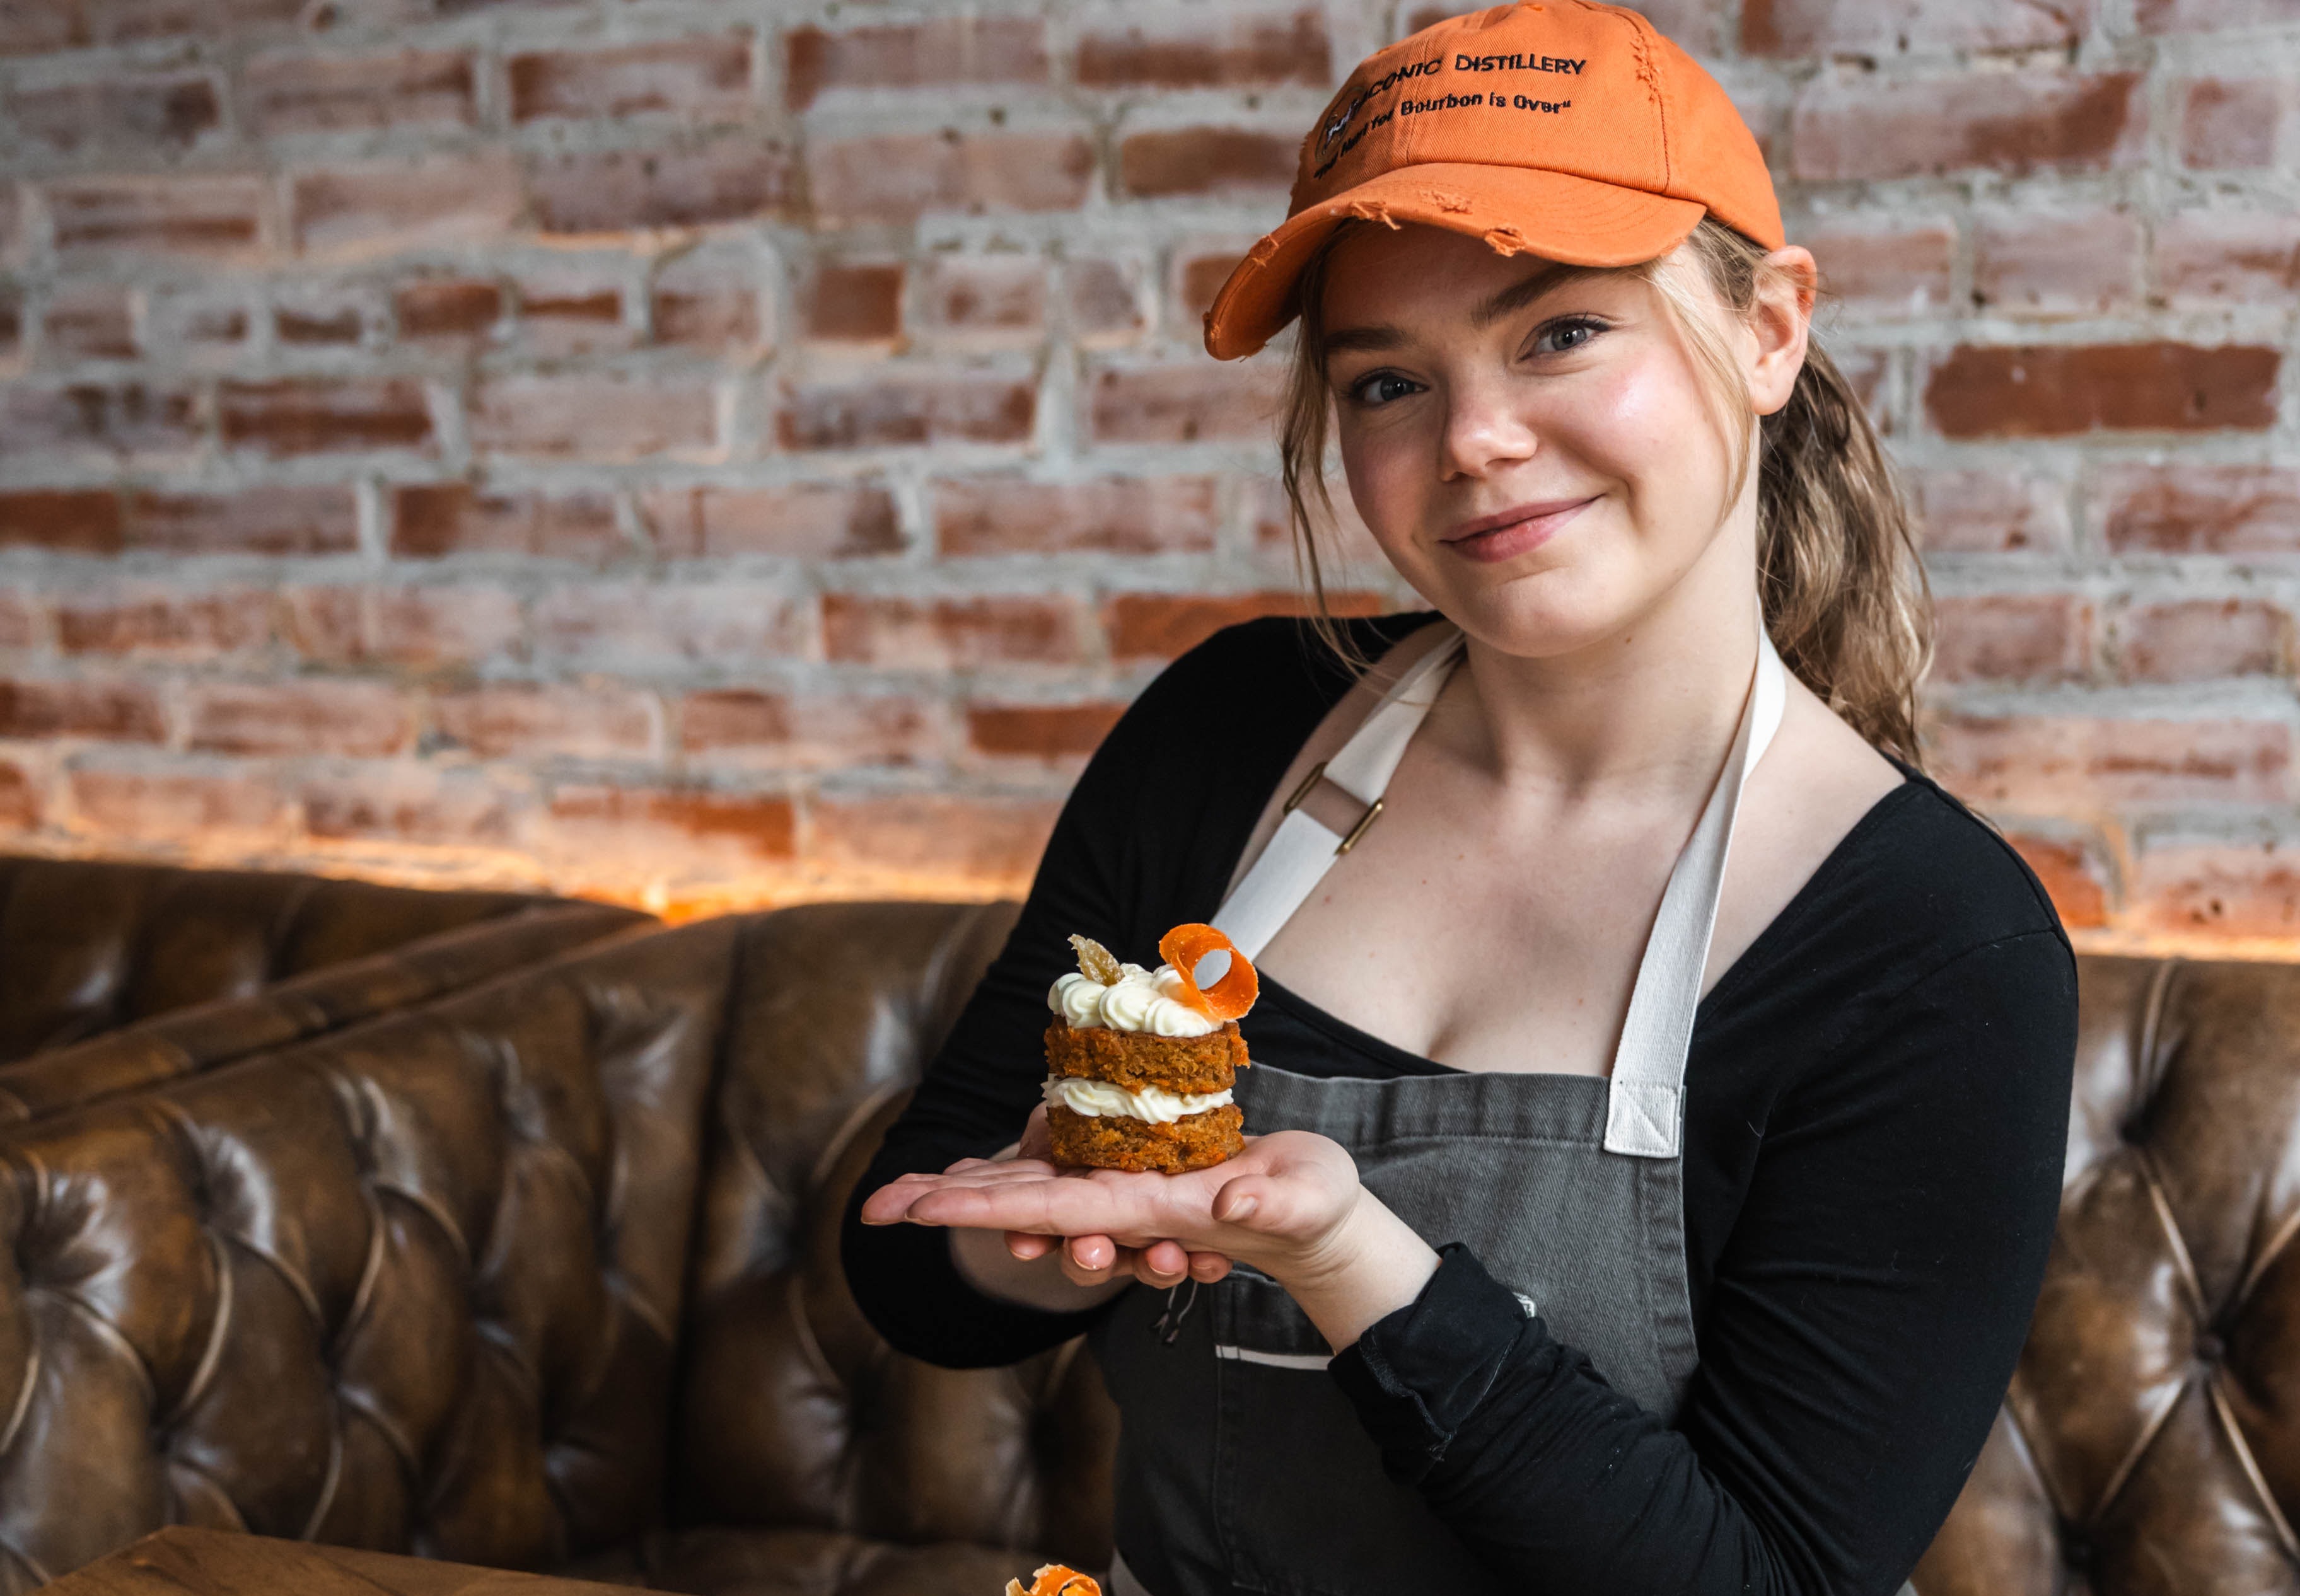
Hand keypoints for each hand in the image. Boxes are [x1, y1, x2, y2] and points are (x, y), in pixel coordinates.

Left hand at [862, 1125, 1370, 1294]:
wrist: (1315, 1228)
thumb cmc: (1312, 1209)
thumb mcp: (1303, 1198)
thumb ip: (1270, 1202)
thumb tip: (1227, 1205)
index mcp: (1148, 1211)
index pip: (1052, 1211)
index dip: (983, 1207)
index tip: (919, 1208)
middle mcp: (1121, 1209)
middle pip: (1021, 1206)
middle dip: (948, 1205)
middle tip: (875, 1206)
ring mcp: (1124, 1196)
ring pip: (1033, 1194)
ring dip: (973, 1192)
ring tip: (907, 1195)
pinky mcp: (1134, 1179)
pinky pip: (1061, 1179)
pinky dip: (1012, 1176)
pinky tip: (974, 1173)